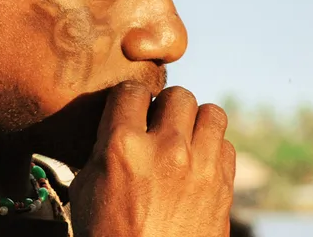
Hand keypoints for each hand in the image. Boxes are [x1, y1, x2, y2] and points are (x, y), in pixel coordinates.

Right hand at [69, 81, 235, 236]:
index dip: (129, 100)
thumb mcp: (86, 187)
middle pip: (178, 95)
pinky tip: (197, 163)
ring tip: (183, 138)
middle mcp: (166, 149)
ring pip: (211, 112)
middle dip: (165, 107)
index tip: (130, 110)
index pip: (132, 91)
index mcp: (124, 146)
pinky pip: (226, 144)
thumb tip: (121, 124)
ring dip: (195, 122)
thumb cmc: (108, 236)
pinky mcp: (224, 185)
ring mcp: (200, 167)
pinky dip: (213, 148)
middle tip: (158, 125)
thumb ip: (105, 146)